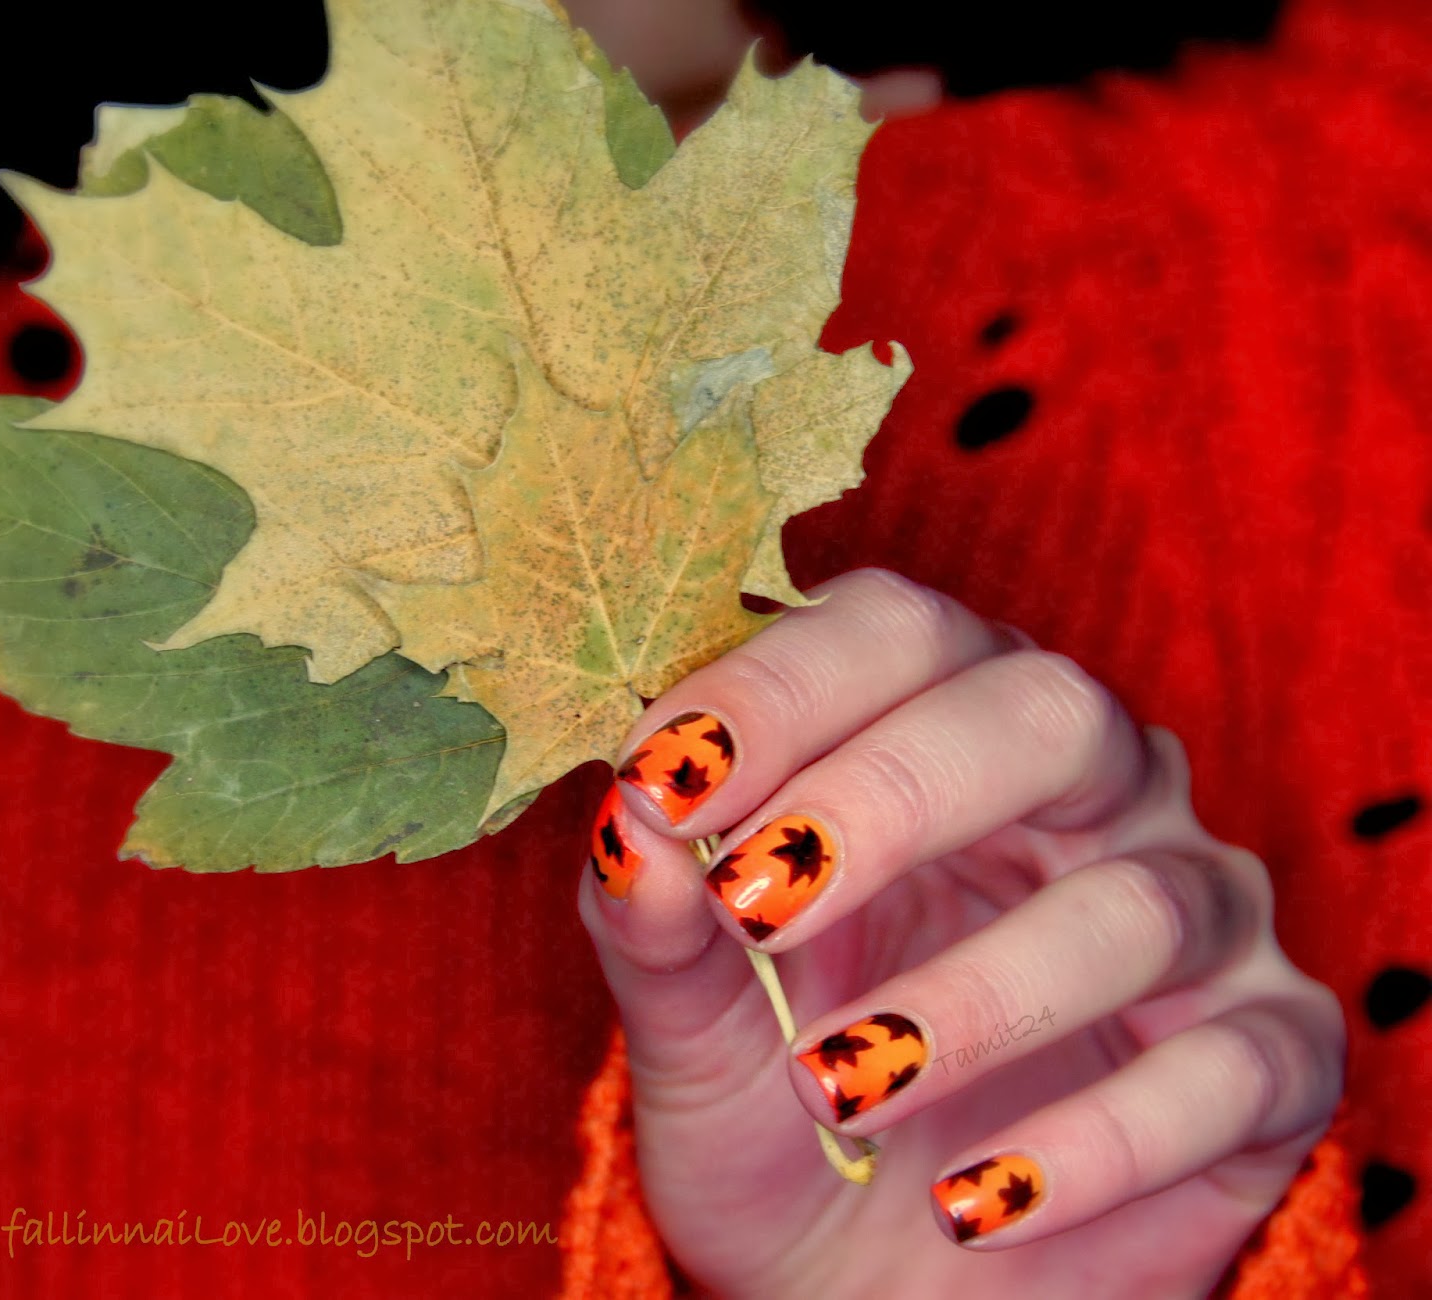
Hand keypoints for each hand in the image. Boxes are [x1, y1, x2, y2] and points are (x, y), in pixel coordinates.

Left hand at [578, 568, 1344, 1297]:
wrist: (866, 1289)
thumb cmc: (777, 1113)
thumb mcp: (691, 1024)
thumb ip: (655, 920)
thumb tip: (632, 821)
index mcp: (938, 730)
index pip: (893, 633)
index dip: (781, 691)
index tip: (667, 781)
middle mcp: (1089, 793)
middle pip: (1049, 713)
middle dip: (895, 798)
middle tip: (761, 908)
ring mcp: (1193, 915)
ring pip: (1134, 907)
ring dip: (971, 1007)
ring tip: (839, 1093)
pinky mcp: (1265, 1056)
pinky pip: (1227, 1072)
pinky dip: (1094, 1149)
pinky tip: (972, 1204)